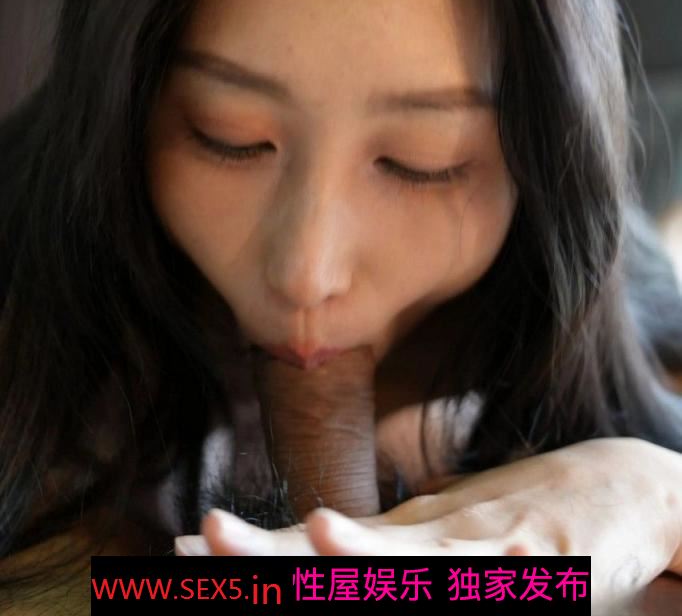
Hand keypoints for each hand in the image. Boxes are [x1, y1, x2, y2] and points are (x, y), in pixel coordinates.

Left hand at [176, 438, 681, 611]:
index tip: (184, 545)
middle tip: (211, 536)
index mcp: (412, 537)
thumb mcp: (444, 543)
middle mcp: (443, 534)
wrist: (621, 483)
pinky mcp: (560, 559)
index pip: (317, 548)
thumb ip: (384, 557)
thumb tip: (310, 550)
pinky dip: (498, 571)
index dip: (255, 554)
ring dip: (374, 552)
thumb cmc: (516, 521)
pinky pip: (522, 573)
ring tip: (324, 537)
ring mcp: (498, 542)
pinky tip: (491, 566)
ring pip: (431, 556)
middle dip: (280, 551)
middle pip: (353, 549)